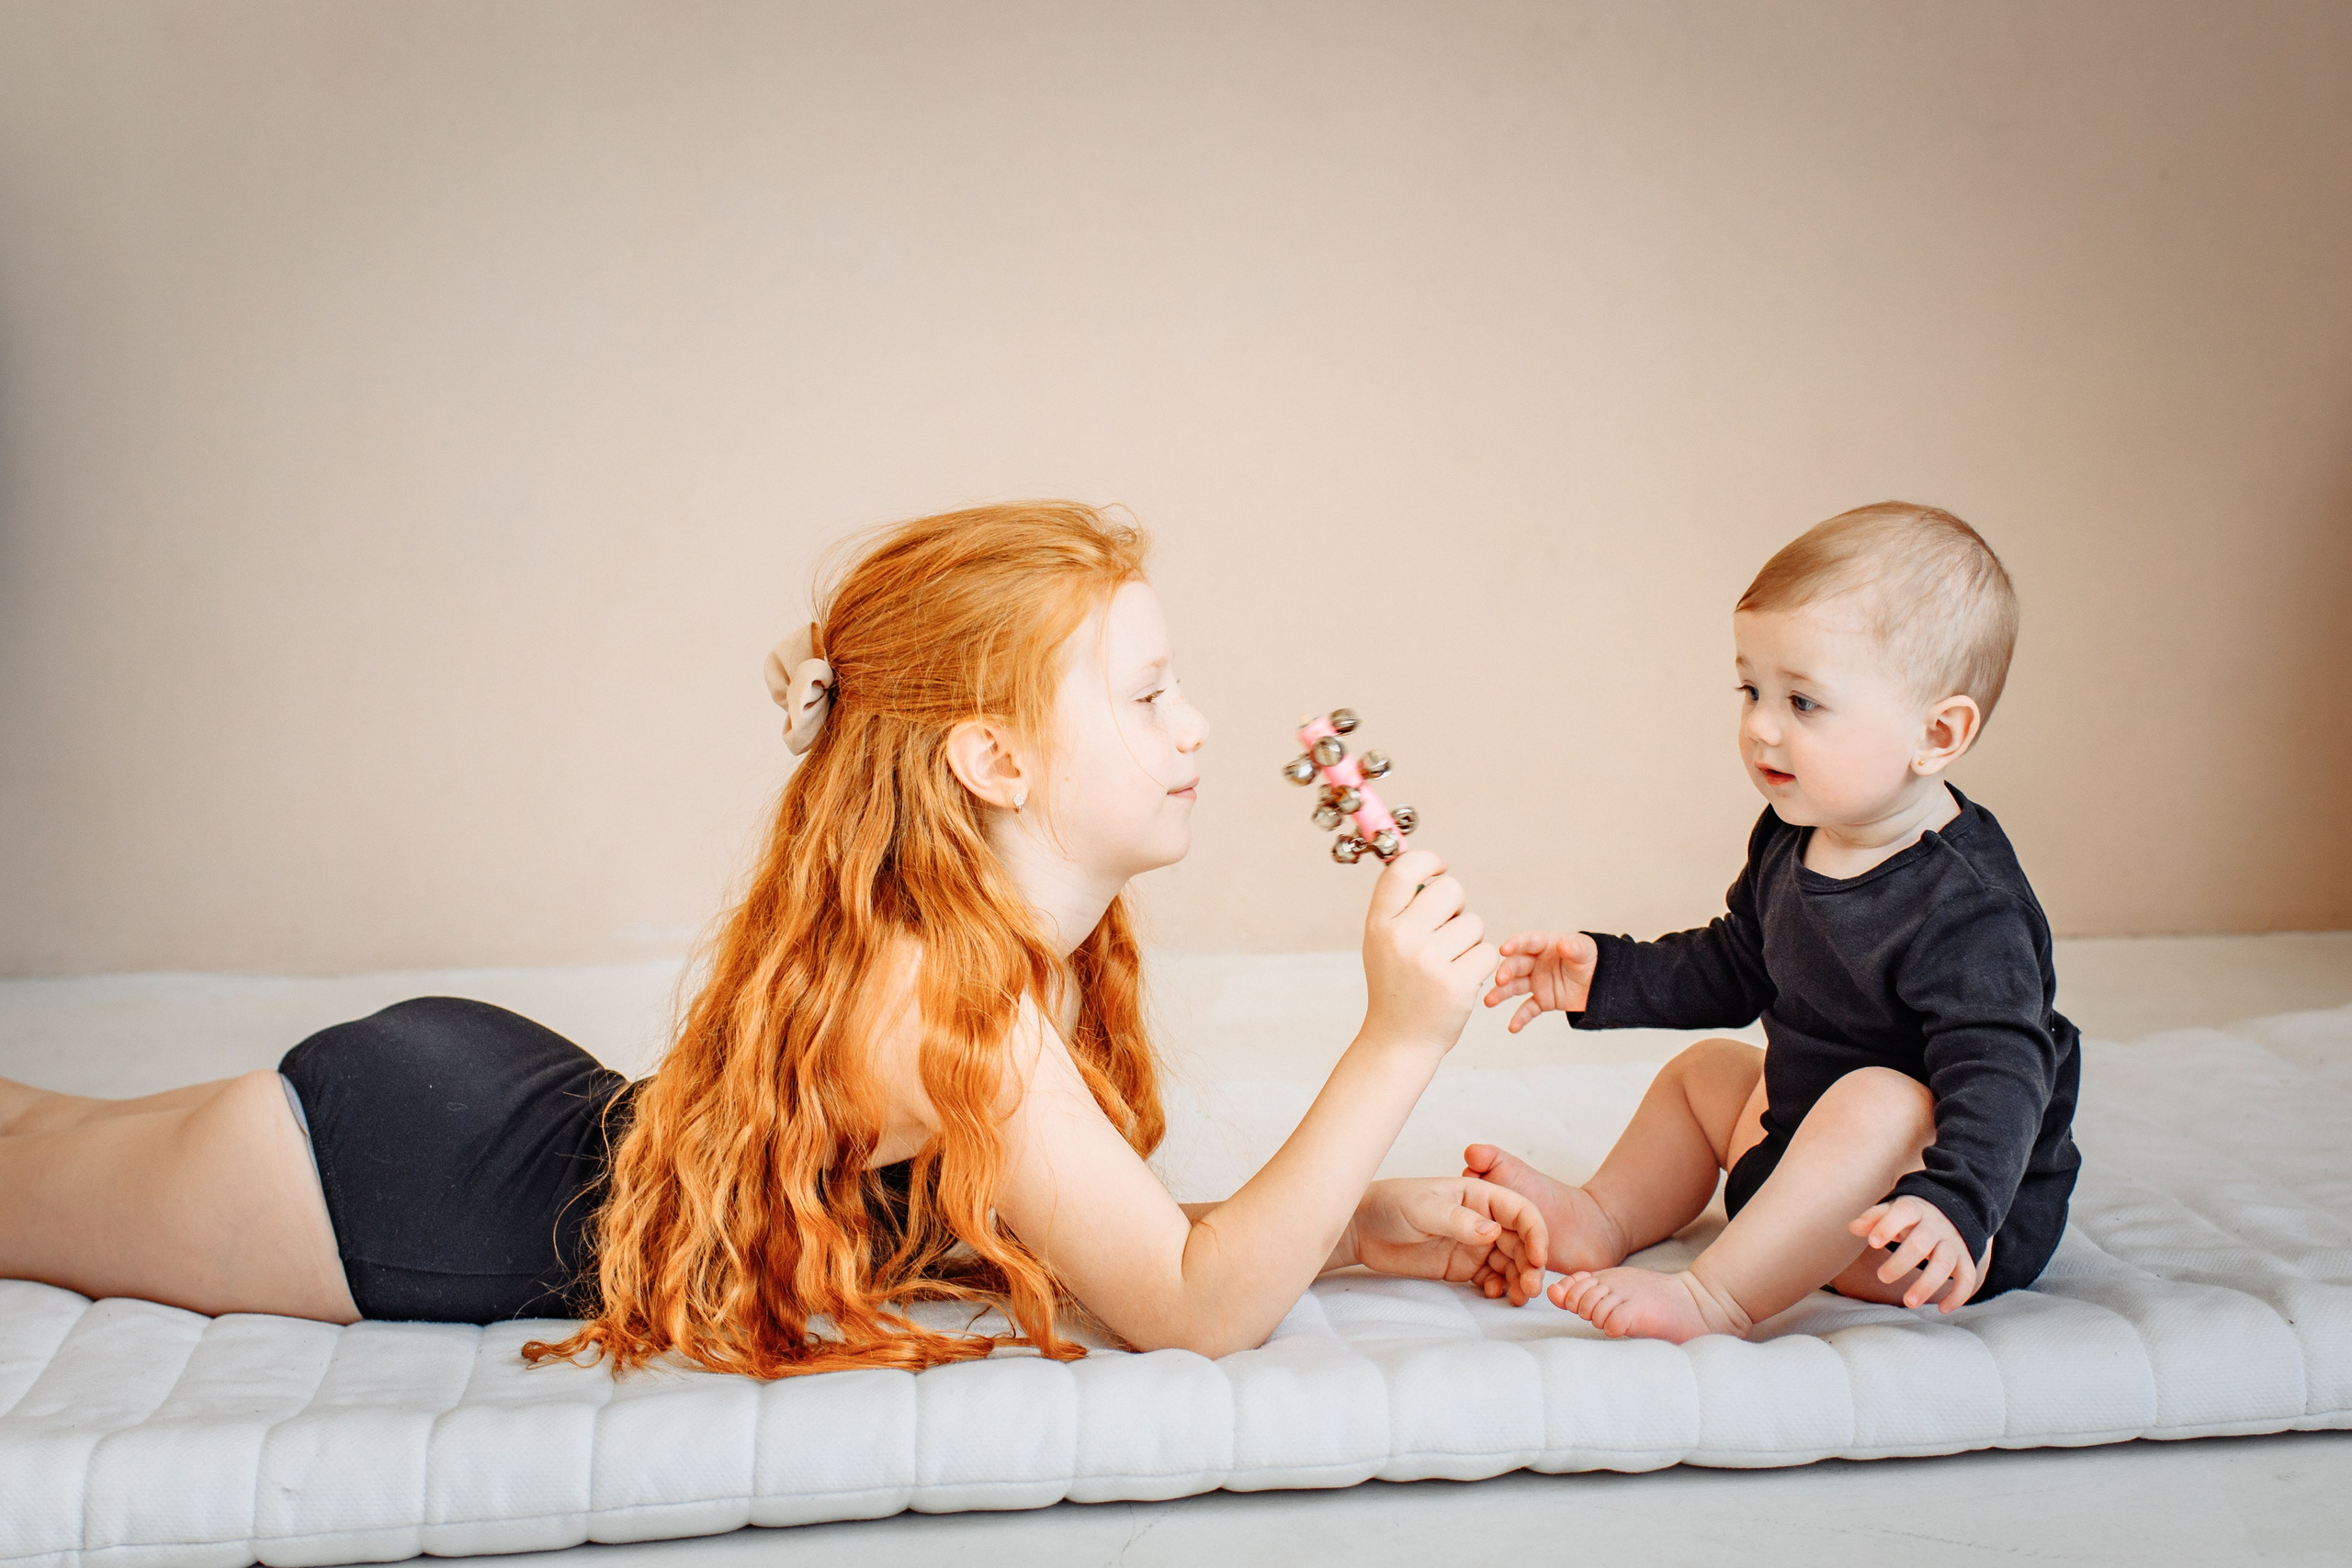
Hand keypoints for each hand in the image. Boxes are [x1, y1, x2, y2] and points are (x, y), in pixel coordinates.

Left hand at [1342, 1176, 1547, 1304]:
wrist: (1362, 1230)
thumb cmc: (1390, 1206)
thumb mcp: (1423, 1209)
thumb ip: (1458, 1220)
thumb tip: (1493, 1232)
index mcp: (1479, 1195)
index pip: (1521, 1212)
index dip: (1536, 1234)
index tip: (1538, 1259)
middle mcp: (1482, 1219)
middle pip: (1521, 1241)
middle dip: (1531, 1264)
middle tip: (1530, 1288)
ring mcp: (1473, 1244)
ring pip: (1510, 1262)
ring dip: (1519, 1279)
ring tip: (1518, 1298)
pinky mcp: (1462, 1266)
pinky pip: (1491, 1278)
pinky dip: (1499, 1288)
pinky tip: (1494, 1295)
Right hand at [1360, 849, 1500, 1053]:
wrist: (1399, 1040)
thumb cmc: (1396, 985)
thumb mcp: (1381, 943)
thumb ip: (1400, 907)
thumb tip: (1428, 866)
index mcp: (1379, 924)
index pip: (1404, 870)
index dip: (1428, 861)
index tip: (1439, 868)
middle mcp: (1401, 938)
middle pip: (1451, 890)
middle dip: (1457, 905)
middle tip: (1447, 929)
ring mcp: (1429, 961)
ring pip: (1474, 923)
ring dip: (1471, 939)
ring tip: (1450, 961)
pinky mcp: (1457, 983)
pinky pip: (1488, 951)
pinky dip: (1481, 963)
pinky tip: (1462, 978)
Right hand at [1482, 930, 1599, 1031]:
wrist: (1603, 984)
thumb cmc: (1592, 960)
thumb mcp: (1586, 951)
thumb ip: (1574, 948)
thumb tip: (1561, 945)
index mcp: (1545, 945)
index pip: (1527, 942)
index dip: (1515, 944)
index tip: (1503, 950)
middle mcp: (1536, 963)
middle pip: (1517, 965)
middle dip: (1506, 972)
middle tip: (1500, 980)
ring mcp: (1537, 982)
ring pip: (1515, 987)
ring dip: (1501, 993)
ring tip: (1489, 1002)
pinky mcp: (1543, 1000)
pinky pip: (1528, 1009)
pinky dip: (1520, 1018)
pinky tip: (1513, 1027)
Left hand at [1849, 1196, 1983, 1311]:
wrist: (1947, 1212)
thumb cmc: (1909, 1217)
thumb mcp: (1891, 1211)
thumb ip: (1873, 1218)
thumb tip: (1853, 1227)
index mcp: (1914, 1210)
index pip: (1903, 1213)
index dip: (1887, 1226)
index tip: (1872, 1242)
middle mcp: (1935, 1226)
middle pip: (1919, 1244)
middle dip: (1900, 1263)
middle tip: (1882, 1277)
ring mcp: (1952, 1243)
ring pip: (1944, 1264)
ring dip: (1927, 1285)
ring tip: (1908, 1302)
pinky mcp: (1965, 1259)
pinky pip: (1967, 1277)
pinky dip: (1958, 1295)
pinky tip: (1942, 1310)